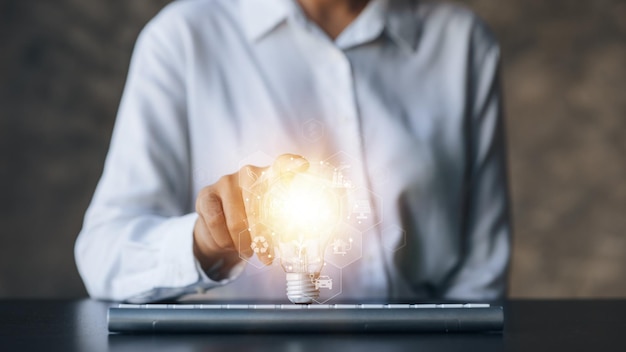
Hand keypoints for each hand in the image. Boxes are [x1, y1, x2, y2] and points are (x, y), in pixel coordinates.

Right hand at [193, 154, 309, 279]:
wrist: (219, 229)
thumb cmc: (251, 223)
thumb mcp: (270, 222)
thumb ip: (285, 226)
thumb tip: (296, 241)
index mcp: (271, 176)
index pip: (284, 164)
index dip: (293, 165)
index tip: (303, 167)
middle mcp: (249, 173)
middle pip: (259, 205)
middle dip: (263, 237)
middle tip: (267, 256)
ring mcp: (226, 181)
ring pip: (236, 220)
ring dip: (242, 243)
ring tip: (246, 250)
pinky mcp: (206, 194)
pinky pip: (216, 222)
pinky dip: (224, 240)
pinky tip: (229, 244)